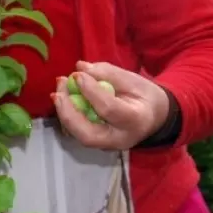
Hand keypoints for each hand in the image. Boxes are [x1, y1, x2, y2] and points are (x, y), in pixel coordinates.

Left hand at [53, 61, 169, 149]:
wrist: (154, 118)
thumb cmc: (144, 96)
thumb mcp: (133, 80)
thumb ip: (107, 73)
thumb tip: (80, 67)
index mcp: (135, 120)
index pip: (109, 109)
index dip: (90, 91)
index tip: (77, 74)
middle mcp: (120, 139)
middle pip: (88, 135)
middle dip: (68, 112)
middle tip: (58, 90)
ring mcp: (107, 146)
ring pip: (79, 135)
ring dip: (64, 112)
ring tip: (59, 88)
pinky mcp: (97, 144)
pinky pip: (78, 132)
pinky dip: (67, 115)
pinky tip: (62, 97)